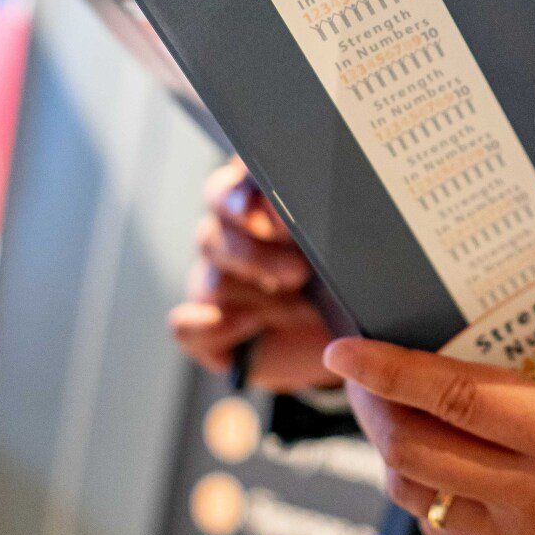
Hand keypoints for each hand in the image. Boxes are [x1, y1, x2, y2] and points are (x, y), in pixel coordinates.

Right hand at [169, 156, 338, 391]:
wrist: (348, 347)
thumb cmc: (342, 284)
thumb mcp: (343, 254)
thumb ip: (325, 227)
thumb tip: (313, 209)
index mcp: (257, 210)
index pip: (230, 187)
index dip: (243, 195)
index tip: (278, 211)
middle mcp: (230, 242)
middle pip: (212, 234)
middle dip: (254, 252)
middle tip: (299, 270)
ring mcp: (216, 287)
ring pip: (208, 279)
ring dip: (252, 292)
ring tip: (299, 302)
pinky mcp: (209, 332)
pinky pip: (186, 326)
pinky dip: (212, 327)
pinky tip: (250, 326)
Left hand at [324, 215, 534, 534]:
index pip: (456, 399)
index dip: (390, 373)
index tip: (348, 350)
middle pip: (415, 452)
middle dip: (374, 407)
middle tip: (363, 371)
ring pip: (419, 499)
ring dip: (391, 453)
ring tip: (390, 410)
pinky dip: (424, 497)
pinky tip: (434, 464)